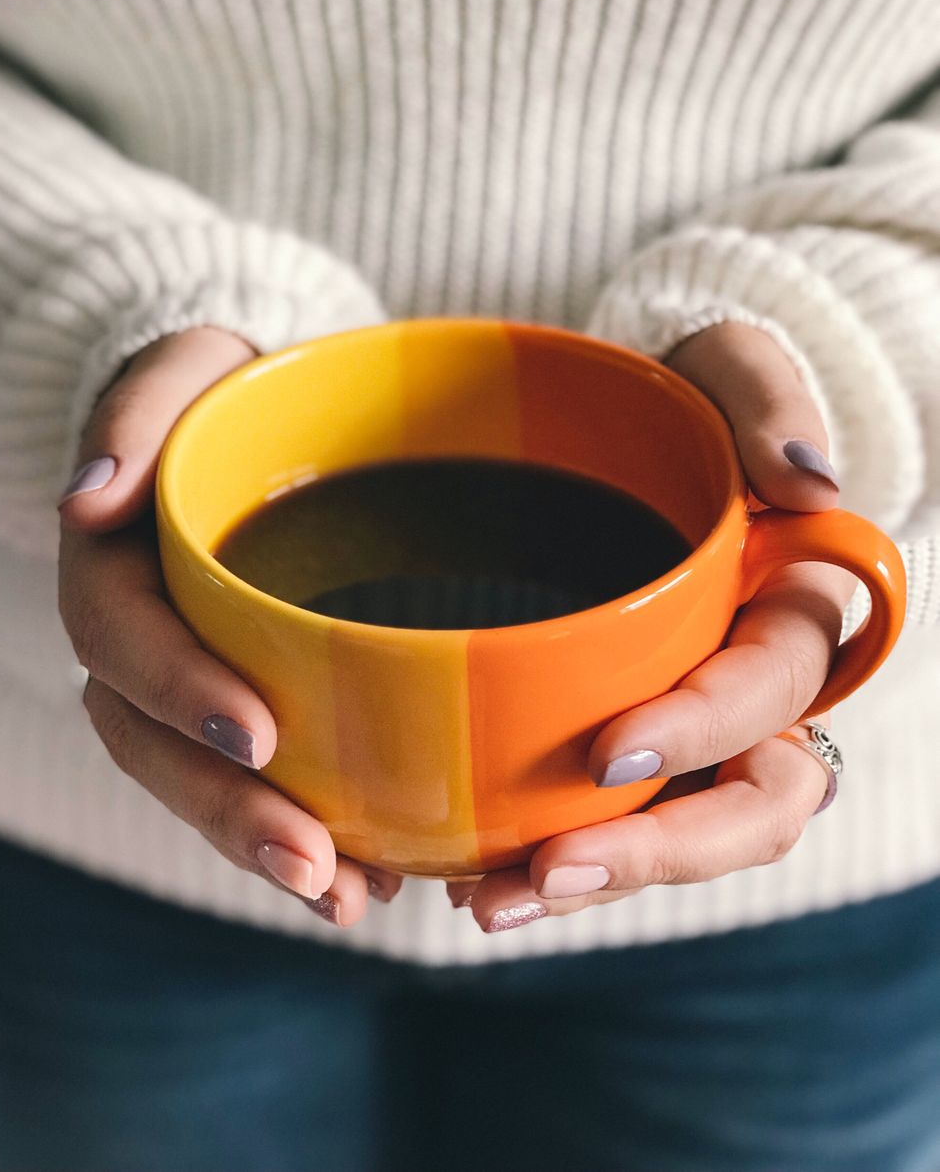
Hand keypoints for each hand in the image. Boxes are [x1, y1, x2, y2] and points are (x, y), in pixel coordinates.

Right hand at [59, 327, 400, 924]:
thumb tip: (87, 496)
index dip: (177, 691)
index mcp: (114, 566)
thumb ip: (134, 411)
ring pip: (205, 783)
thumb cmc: (222, 391)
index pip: (121, 638)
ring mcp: (189, 681)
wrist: (256, 423)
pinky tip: (380, 873)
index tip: (256, 736)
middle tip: (316, 868)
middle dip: (229, 813)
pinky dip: (314, 832)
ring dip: (269, 849)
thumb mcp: (181, 370)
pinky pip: (261, 781)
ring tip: (352, 900)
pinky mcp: (249, 701)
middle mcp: (142, 638)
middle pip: (157, 745)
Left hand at [448, 323, 850, 931]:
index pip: (772, 691)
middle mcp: (751, 689)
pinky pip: (597, 816)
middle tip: (545, 871)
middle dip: (653, 852)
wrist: (608, 431)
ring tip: (485, 900)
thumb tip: (811, 484)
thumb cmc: (676, 397)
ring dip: (586, 879)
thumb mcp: (723, 369)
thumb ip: (769, 402)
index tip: (614, 753)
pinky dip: (538, 849)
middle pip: (748, 806)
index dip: (706, 730)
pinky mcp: (614, 742)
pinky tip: (459, 867)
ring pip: (672, 835)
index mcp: (787, 611)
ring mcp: (688, 727)